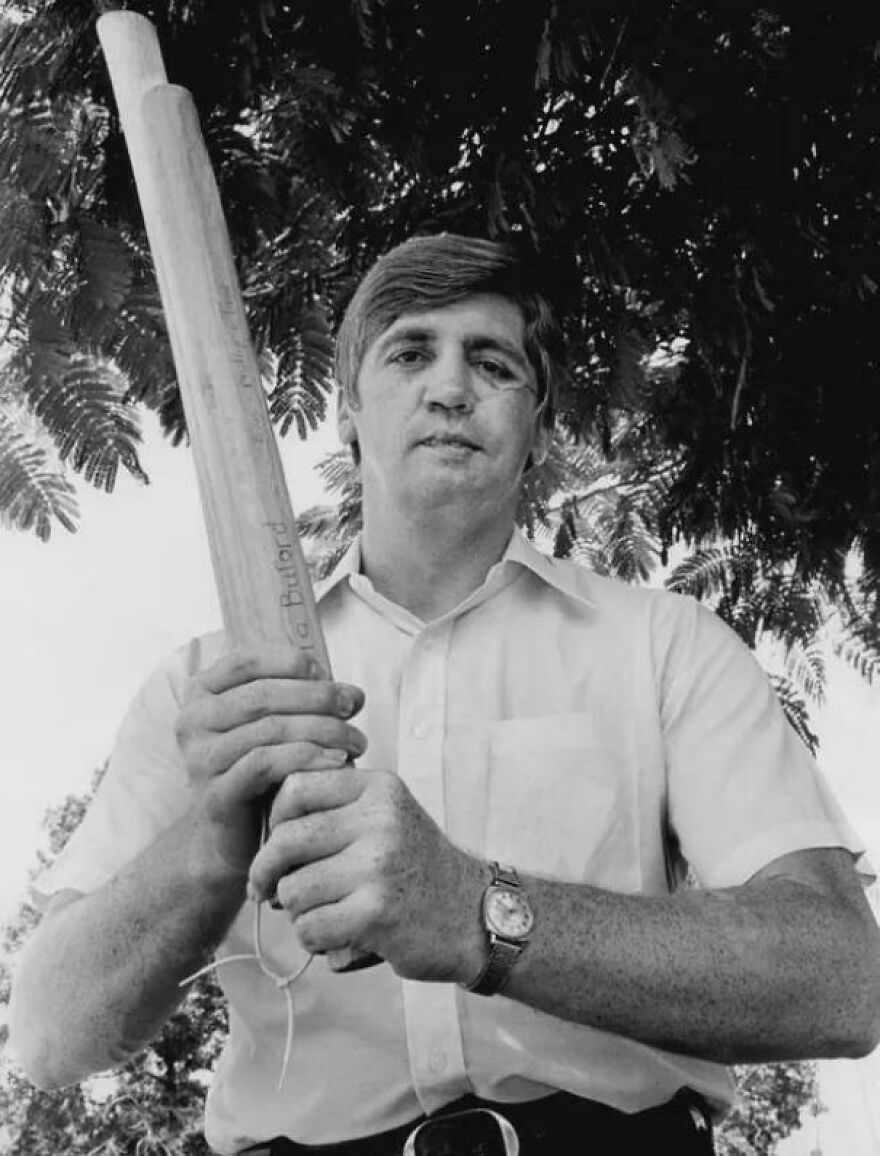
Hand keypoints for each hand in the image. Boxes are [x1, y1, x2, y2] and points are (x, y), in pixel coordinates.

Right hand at [174, 646, 366, 875]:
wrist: (228, 837)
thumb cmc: (260, 773)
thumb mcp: (279, 728)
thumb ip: (309, 704)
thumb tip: (354, 694)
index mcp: (203, 693)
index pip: (245, 662)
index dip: (290, 662)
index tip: (328, 675)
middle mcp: (193, 721)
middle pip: (262, 695)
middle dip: (316, 697)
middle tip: (352, 707)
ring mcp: (200, 758)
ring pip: (268, 729)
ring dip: (322, 730)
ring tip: (355, 740)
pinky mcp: (215, 793)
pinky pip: (265, 764)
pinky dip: (306, 757)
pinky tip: (337, 761)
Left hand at [247, 768, 487, 983]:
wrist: (476, 916)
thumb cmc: (417, 868)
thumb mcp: (387, 817)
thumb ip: (336, 809)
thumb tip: (263, 825)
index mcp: (378, 789)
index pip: (295, 786)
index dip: (275, 819)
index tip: (280, 844)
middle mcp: (380, 819)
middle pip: (285, 840)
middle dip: (267, 872)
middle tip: (268, 891)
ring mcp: (379, 865)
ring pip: (291, 890)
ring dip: (296, 912)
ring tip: (323, 914)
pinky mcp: (377, 912)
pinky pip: (310, 928)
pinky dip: (315, 940)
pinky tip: (339, 937)